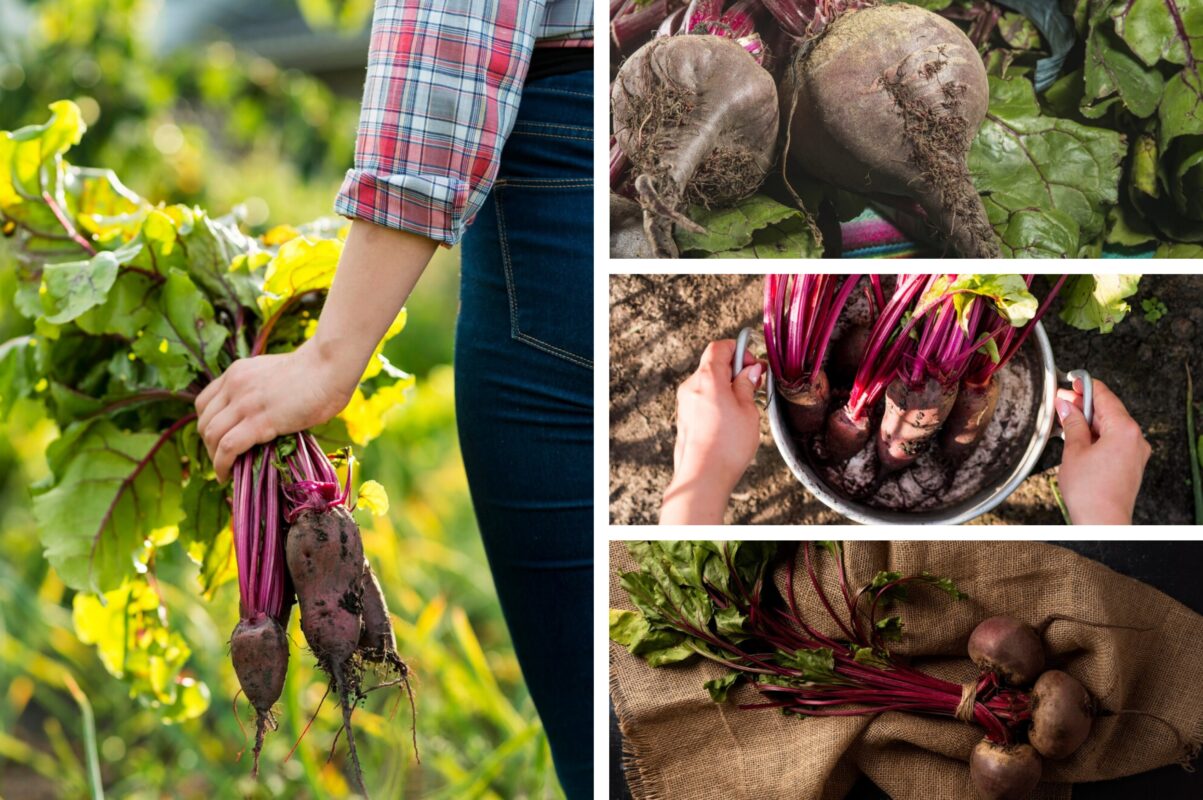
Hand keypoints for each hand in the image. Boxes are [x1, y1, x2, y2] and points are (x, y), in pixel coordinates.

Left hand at [196, 340, 354, 480]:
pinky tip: (227, 476)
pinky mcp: (259, 421)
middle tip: (222, 460)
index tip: (218, 440)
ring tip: (225, 472)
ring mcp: (244, 403)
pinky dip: (221, 465)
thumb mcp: (278, 375)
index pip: (205, 402)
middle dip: (208, 445)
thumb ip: (265, 391)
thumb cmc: (318, 371)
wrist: (330, 366)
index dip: (207, 425)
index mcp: (238, 372)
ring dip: (213, 458)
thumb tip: (271, 415)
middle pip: (204, 421)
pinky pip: (228, 447)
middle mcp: (234, 385)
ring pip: (211, 435)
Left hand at [660, 339, 764, 524]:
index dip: (738, 350)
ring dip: (726, 387)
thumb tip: (749, 371)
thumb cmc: (727, 445)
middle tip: (754, 385)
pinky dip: (717, 401)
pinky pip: (702, 400)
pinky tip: (730, 420)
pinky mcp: (685, 418)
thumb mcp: (747, 410)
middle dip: (735, 370)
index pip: (718, 347)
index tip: (753, 364)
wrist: (703, 477)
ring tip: (744, 406)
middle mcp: (691, 387)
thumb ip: (746, 385)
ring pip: (708, 384)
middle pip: (712, 365)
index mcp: (707, 378)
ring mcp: (685, 403)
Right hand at [1056, 378, 1149, 524]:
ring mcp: (1136, 452)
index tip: (1072, 379)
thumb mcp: (1074, 450)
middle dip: (1084, 405)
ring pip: (1111, 425)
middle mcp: (1136, 438)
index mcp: (1124, 429)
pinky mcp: (1131, 463)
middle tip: (1061, 401)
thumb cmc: (1090, 492)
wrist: (1102, 522)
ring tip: (1065, 421)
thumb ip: (1072, 423)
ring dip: (1089, 420)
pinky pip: (1115, 440)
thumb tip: (1066, 405)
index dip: (1085, 386)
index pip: (1104, 396)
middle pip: (1109, 410)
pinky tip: (1079, 438)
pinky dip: (1097, 435)